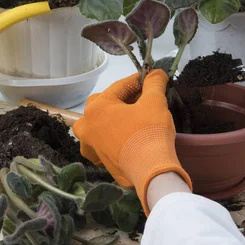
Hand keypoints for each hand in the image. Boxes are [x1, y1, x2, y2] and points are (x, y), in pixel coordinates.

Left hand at [73, 70, 191, 212]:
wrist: (151, 170)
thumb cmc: (149, 131)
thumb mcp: (155, 102)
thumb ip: (154, 83)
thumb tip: (157, 73)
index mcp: (96, 107)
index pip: (119, 87)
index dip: (138, 81)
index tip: (151, 79)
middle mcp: (87, 126)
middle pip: (103, 105)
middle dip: (120, 99)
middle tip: (141, 99)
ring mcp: (92, 146)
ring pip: (95, 126)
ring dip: (107, 120)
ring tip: (126, 119)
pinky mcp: (101, 162)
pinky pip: (101, 145)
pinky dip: (108, 140)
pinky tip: (121, 139)